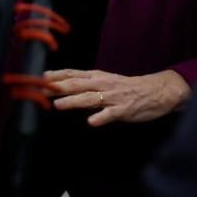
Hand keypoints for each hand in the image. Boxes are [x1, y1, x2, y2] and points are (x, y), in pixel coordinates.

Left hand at [46, 69, 189, 125]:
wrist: (156, 90)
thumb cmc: (128, 87)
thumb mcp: (106, 81)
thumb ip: (87, 85)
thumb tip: (64, 87)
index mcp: (97, 77)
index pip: (73, 74)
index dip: (56, 76)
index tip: (40, 77)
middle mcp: (103, 84)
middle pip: (77, 84)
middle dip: (58, 87)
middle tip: (42, 90)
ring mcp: (112, 97)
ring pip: (90, 98)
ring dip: (73, 101)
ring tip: (58, 104)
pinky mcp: (123, 110)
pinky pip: (110, 114)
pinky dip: (100, 118)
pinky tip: (91, 122)